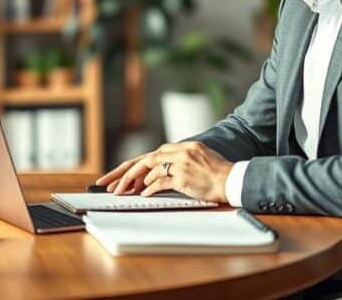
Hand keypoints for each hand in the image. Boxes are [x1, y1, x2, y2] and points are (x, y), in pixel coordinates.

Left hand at [95, 142, 232, 202]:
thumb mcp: (198, 159)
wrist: (234, 180)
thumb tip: (158, 174)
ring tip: (121, 192)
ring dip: (132, 181)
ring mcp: (181, 163)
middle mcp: (180, 152)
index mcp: (183, 146)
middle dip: (123, 172)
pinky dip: (149, 188)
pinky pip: (160, 182)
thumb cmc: (217, 174)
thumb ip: (179, 161)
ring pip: (149, 169)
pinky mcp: (183, 176)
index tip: (118, 174)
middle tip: (107, 183)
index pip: (152, 155)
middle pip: (145, 160)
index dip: (133, 165)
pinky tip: (141, 194)